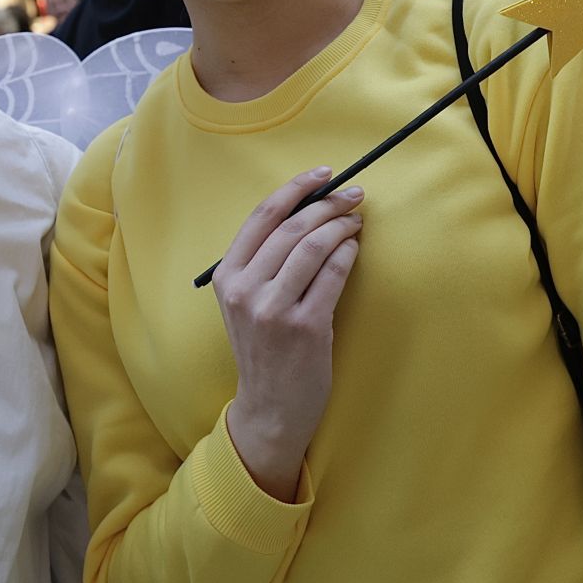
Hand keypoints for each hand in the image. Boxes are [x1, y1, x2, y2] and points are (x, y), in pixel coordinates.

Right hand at [212, 168, 362, 500]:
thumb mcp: (246, 303)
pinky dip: (347, 255)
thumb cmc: (264, 349)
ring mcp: (273, 309)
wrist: (269, 407)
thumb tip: (308, 212)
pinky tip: (354, 248)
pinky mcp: (304, 327)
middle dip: (327, 204)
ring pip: (313, 247)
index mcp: (226, 277)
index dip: (295, 189)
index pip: (261, 217)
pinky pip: (332, 276)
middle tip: (354, 196)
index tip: (322, 174)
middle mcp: (245, 290)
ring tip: (356, 220)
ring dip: (341, 226)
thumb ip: (264, 263)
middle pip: (291, 228)